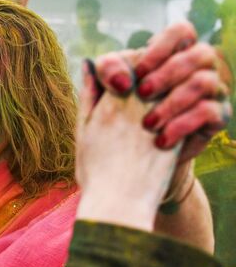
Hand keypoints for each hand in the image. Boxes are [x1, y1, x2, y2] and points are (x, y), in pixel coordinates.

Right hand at [76, 64, 178, 230]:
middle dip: (152, 76)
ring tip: (152, 111)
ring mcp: (160, 118)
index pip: (128, 62)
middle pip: (153, 70)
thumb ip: (89, 94)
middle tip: (144, 91)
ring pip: (171, 87)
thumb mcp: (83, 129)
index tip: (122, 82)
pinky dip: (176, 114)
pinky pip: (183, 110)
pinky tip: (164, 129)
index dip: (128, 67)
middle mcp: (138, 104)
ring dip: (166, 93)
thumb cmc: (95, 170)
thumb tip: (89, 62)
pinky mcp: (176, 133)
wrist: (118, 204)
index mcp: (112, 99)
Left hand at [93, 22, 231, 162]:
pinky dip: (182, 124)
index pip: (181, 31)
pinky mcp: (217, 117)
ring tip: (147, 123)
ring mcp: (212, 91)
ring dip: (173, 101)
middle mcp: (199, 67)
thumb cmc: (119, 116)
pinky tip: (160, 139)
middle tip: (141, 94)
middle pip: (200, 53)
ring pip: (205, 82)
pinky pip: (210, 112)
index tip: (138, 72)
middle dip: (167, 73)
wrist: (132, 158)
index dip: (162, 47)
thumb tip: (88, 62)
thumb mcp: (104, 95)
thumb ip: (101, 76)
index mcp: (173, 53)